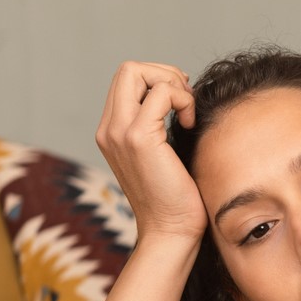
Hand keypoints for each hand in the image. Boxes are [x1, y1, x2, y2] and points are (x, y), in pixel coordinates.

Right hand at [96, 61, 206, 243]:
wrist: (170, 233)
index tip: (182, 103)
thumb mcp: (163, 155)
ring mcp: (119, 132)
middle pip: (128, 68)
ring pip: (137, 71)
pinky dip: (183, 100)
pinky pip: (162, 92)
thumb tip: (180, 95)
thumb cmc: (176, 198)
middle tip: (186, 102)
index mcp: (111, 132)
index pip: (127, 80)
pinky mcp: (138, 138)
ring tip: (188, 113)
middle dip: (164, 74)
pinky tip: (190, 125)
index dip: (158, 80)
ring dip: (173, 84)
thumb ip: (159, 125)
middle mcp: (109, 129)